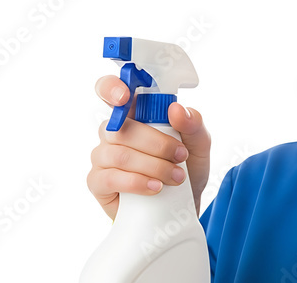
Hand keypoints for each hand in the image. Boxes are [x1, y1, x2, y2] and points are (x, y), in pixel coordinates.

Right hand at [87, 75, 211, 220]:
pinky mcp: (98, 182)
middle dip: (156, 143)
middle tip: (180, 156)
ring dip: (152, 166)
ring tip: (176, 178)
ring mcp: (102, 156)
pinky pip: (110, 178)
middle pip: (121, 127)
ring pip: (119, 154)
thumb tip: (176, 110)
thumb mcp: (199, 145)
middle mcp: (113, 131)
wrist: (181, 208)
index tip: (124, 96)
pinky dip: (137, 182)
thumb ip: (193, 124)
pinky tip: (155, 188)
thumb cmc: (186, 169)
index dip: (111, 87)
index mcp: (133, 113)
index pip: (111, 90)